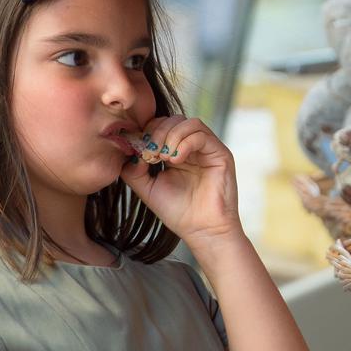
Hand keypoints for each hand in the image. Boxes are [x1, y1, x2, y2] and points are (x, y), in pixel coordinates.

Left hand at [119, 116, 241, 245]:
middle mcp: (193, 148)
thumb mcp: (146, 188)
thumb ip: (133, 168)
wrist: (201, 230)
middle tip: (150, 155)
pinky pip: (201, 135)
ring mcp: (207, 149)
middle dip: (156, 134)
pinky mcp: (220, 154)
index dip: (148, 133)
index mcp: (176, 152)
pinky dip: (184, 143)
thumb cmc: (178, 212)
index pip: (161, 126)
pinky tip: (176, 160)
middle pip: (173, 120)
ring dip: (170, 137)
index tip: (140, 153)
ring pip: (188, 123)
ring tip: (164, 158)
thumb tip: (130, 149)